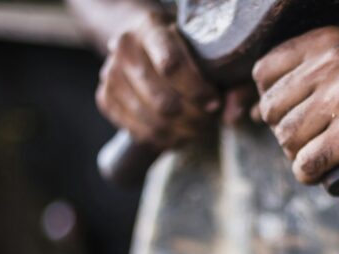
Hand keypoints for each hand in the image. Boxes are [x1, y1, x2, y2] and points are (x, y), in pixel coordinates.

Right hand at [96, 6, 220, 147]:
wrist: (142, 41)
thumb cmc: (184, 47)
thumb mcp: (211, 52)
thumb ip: (232, 83)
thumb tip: (232, 116)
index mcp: (150, 28)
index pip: (171, 65)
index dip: (197, 92)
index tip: (214, 103)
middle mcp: (125, 49)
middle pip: (163, 101)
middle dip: (193, 118)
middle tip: (208, 119)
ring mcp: (110, 74)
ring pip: (151, 121)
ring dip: (181, 133)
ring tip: (197, 129)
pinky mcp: (105, 98)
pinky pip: (137, 132)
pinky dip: (163, 140)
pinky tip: (178, 134)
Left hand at [252, 27, 338, 183]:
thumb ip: (302, 83)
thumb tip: (252, 113)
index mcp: (326, 42)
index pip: (264, 72)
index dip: (272, 101)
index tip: (296, 114)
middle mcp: (332, 62)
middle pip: (271, 110)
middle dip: (286, 133)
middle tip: (314, 140)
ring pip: (287, 139)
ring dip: (300, 156)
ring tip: (326, 153)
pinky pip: (308, 163)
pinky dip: (311, 175)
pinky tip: (327, 172)